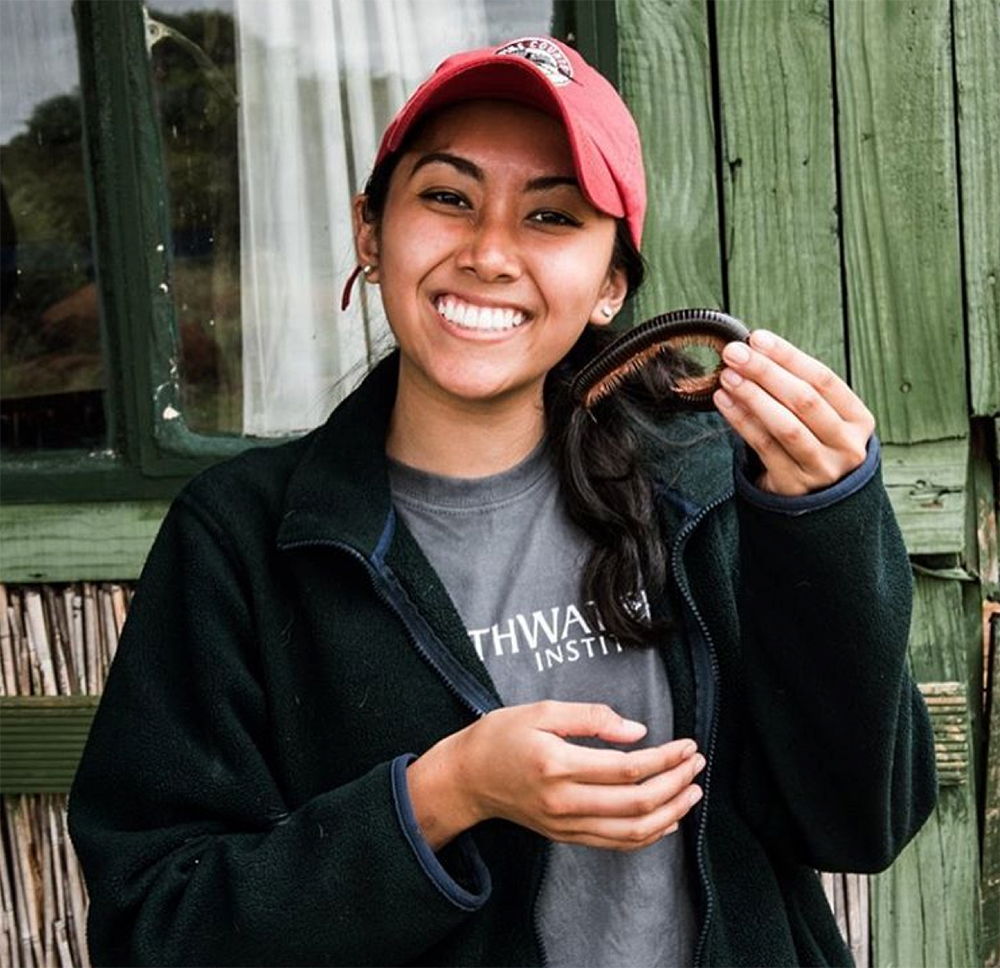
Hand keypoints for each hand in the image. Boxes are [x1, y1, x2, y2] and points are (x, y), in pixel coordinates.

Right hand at [407, 701, 703, 851]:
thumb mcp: (542, 710)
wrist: (467, 777)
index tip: (687, 745)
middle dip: (676, 784)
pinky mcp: (565, 836)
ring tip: (692, 792)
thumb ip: (591, 717)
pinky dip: (647, 835)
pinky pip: (615, 843)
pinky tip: (667, 819)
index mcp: (558, 764)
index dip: (665, 758)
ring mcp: (565, 825)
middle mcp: (564, 801)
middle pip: (636, 803)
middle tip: (697, 764)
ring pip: (631, 831)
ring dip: (670, 813)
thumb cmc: (502, 736)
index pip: (628, 768)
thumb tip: (637, 731)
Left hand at [713, 330, 875, 495]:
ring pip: (785, 426)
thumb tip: (754, 350)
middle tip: (735, 353)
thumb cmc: (815, 445)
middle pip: (804, 401)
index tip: (758, 338)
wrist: (818, 503)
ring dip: (752, 396)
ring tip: (727, 376)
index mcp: (858, 420)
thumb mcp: (823, 419)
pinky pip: (764, 447)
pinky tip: (724, 402)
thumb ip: (797, 389)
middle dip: (766, 372)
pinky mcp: (794, 486)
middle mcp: (846, 445)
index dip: (788, 357)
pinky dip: (742, 421)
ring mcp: (822, 468)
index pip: (824, 379)